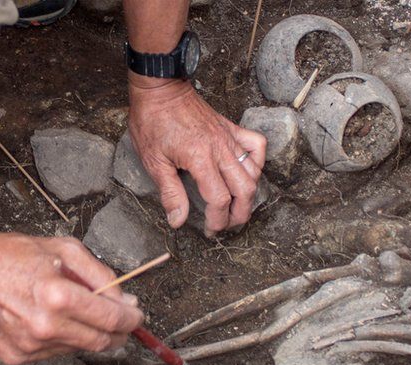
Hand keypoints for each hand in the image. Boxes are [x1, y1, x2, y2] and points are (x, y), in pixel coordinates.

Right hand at [0, 232, 144, 364]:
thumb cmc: (14, 256)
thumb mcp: (66, 251)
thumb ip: (102, 276)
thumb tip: (126, 302)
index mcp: (58, 297)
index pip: (112, 320)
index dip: (132, 319)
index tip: (137, 315)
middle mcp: (45, 326)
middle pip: (101, 341)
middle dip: (118, 332)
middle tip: (121, 320)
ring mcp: (30, 345)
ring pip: (80, 348)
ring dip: (87, 333)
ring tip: (71, 309)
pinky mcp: (18, 356)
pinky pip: (56, 352)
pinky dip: (63, 338)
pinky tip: (49, 319)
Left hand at [127, 78, 266, 235]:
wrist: (161, 89)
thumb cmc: (152, 122)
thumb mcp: (153, 161)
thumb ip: (170, 193)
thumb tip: (178, 221)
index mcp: (200, 159)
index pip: (219, 199)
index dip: (218, 220)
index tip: (211, 229)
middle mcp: (220, 149)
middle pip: (244, 189)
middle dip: (239, 214)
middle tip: (228, 224)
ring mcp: (229, 137)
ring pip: (253, 172)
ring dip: (249, 193)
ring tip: (237, 205)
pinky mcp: (231, 128)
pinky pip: (257, 145)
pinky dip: (258, 161)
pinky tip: (248, 170)